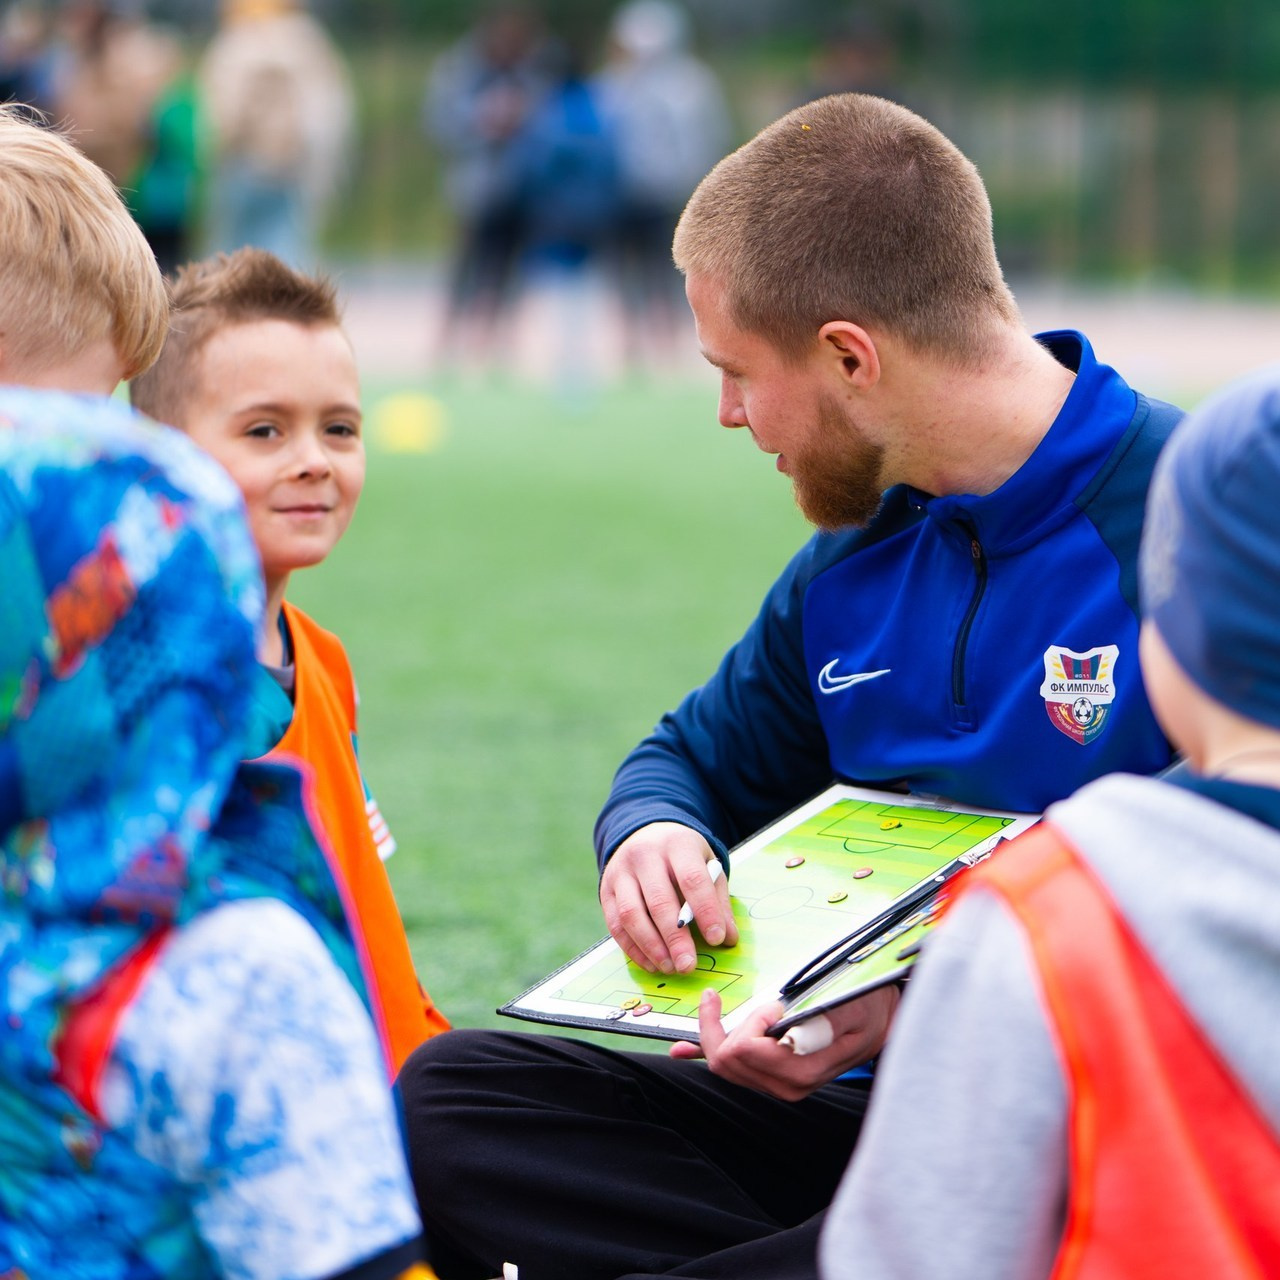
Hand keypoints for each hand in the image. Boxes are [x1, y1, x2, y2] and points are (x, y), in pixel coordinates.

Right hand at [599, 822, 737, 974]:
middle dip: (675, 938)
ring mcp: (621, 872)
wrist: (645, 833)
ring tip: (670, 968)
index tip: (717, 939)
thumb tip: (728, 938)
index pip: (692, 878)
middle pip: (659, 900)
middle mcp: (645, 855)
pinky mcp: (606, 890)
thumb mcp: (706, 864)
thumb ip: (718, 900)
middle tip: (689, 966)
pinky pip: (616, 924)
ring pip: (631, 914)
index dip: (706, 911)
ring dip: (651, 947)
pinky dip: (633, 949)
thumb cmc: (682, 856)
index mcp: (677, 844)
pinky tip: (652, 963)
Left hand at [668, 986, 900, 1101]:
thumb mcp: (847, 1004)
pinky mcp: (771, 1078)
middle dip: (720, 1026)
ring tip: (714, 1004)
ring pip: (723, 1065)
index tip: (772, 1004)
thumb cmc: (865, 1007)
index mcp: (800, 1070)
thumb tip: (774, 1023)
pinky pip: (731, 1070)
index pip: (744, 1051)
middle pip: (726, 1061)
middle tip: (726, 998)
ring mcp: (777, 1085)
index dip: (750, 1022)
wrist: (880, 1024)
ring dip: (714, 1033)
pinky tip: (682, 1049)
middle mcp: (785, 1085)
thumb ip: (811, 1017)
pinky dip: (705, 1052)